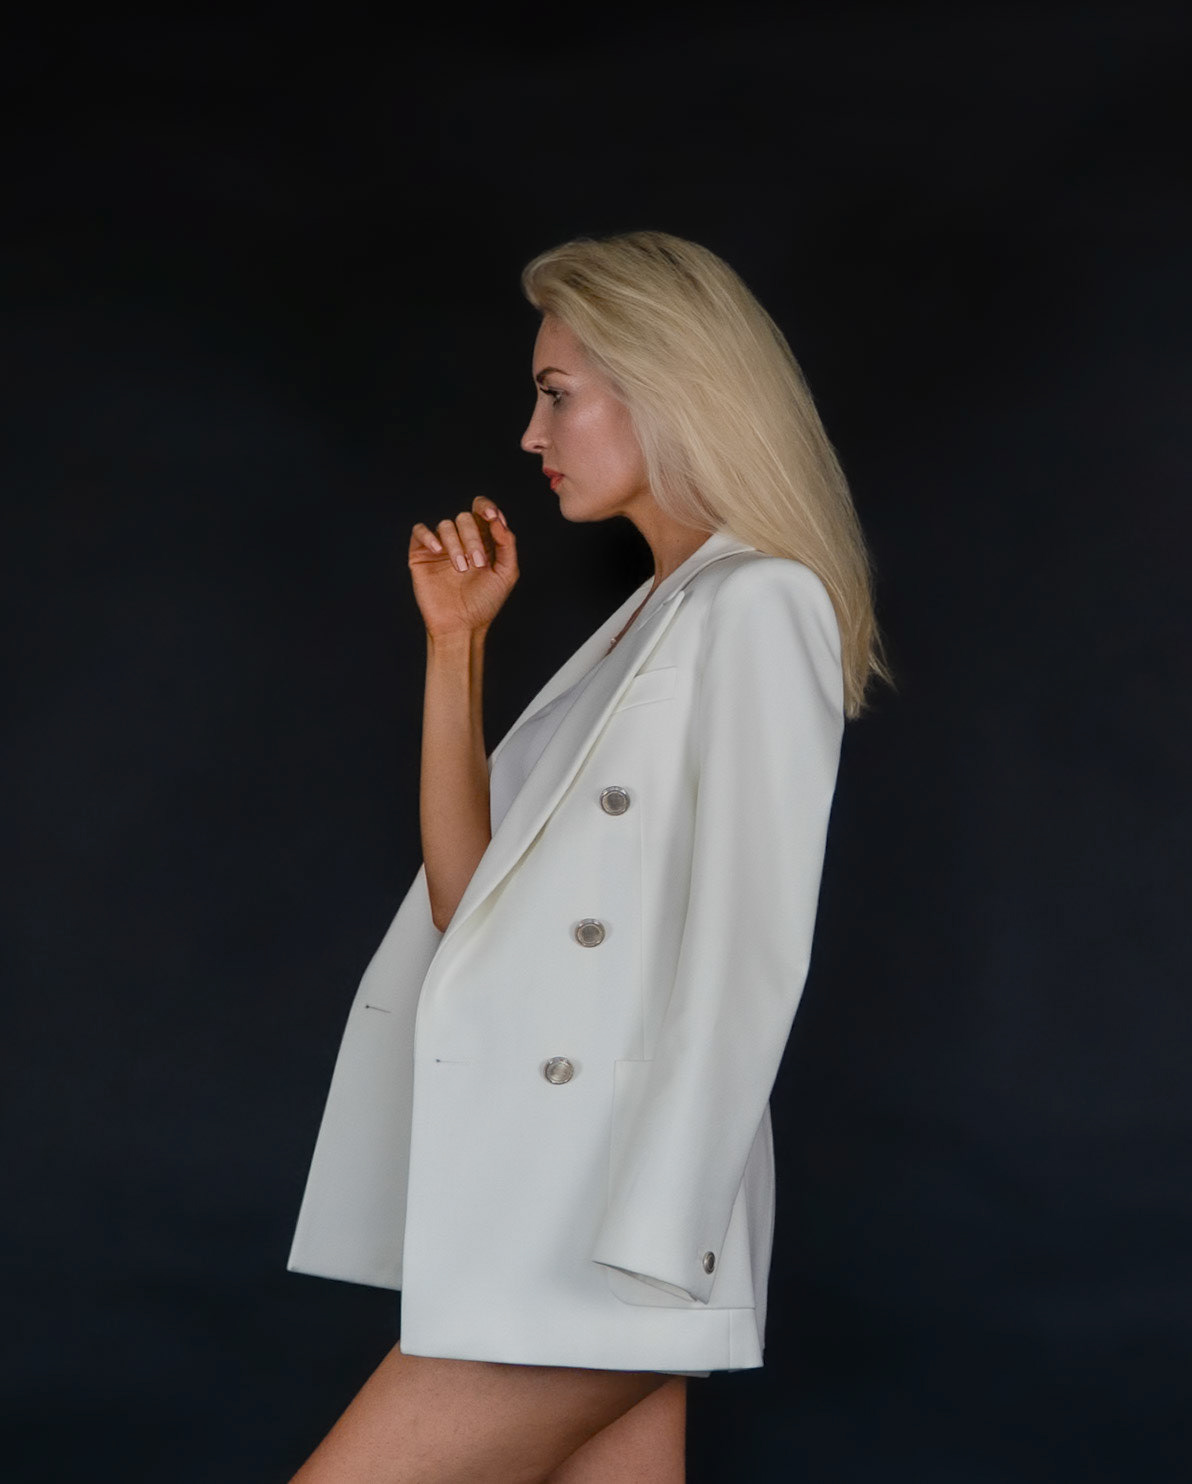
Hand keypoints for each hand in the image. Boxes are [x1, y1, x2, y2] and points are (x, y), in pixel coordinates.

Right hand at [408, 496, 518, 637]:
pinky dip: (429, 536)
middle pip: (465, 518)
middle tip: (478, 563)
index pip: (481, 510)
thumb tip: (497, 519)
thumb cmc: (485, 603)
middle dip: (473, 538)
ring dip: (456, 545)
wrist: (461, 626)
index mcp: (482, 540)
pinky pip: (419, 531)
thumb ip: (507, 544)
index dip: (486, 507)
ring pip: (445, 525)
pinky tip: (438, 551)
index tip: (492, 517)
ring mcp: (440, 547)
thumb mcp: (506, 573)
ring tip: (462, 569)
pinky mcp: (421, 555)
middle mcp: (461, 540)